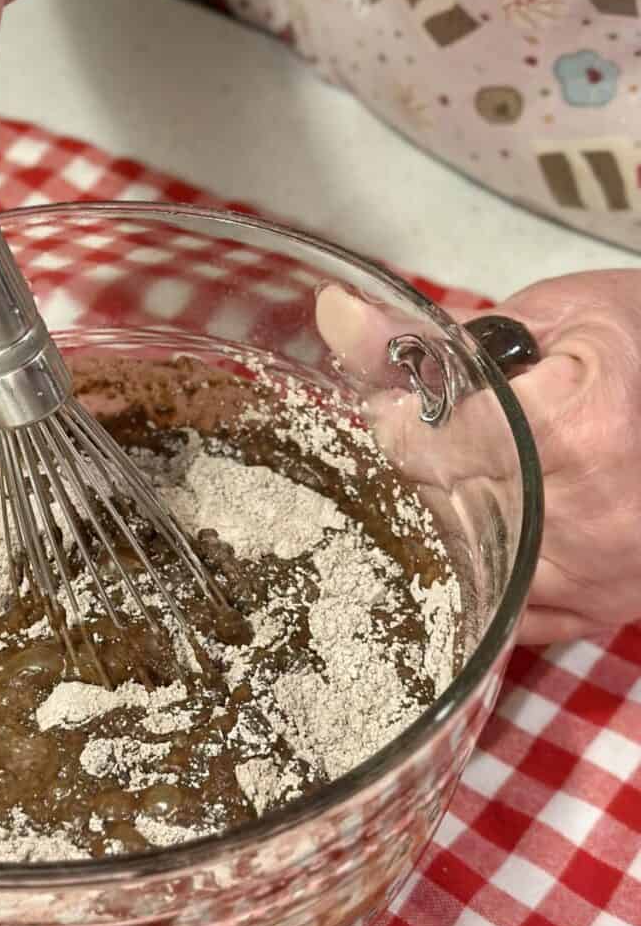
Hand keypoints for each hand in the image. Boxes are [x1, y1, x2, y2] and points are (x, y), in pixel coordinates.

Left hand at [316, 270, 640, 645]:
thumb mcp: (552, 313)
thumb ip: (436, 331)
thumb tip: (333, 314)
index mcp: (577, 434)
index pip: (424, 443)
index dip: (397, 419)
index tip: (403, 400)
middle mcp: (586, 522)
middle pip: (433, 505)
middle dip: (413, 468)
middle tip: (434, 433)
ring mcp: (592, 578)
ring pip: (456, 564)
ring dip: (436, 523)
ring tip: (463, 475)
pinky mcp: (593, 611)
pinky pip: (497, 608)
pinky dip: (475, 569)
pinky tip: (479, 529)